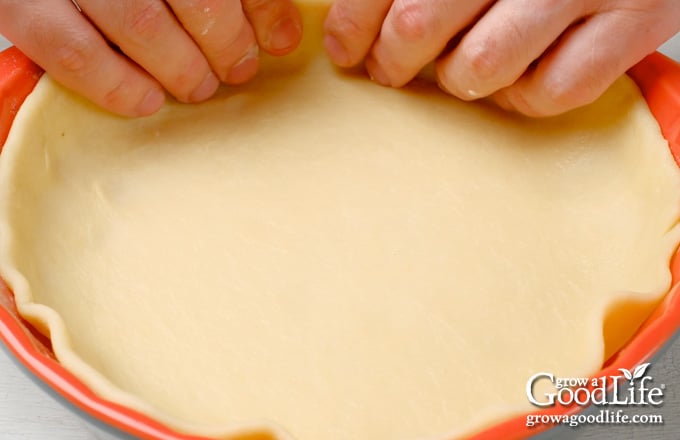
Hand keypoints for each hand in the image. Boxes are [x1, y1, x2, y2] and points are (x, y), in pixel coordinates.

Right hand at [0, 0, 301, 116]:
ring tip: (197, 87)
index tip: (280, 41)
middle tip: (235, 70)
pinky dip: (115, 84)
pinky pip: (71, 50)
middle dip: (224, 41)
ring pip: (138, 21)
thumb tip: (283, 33)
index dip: (262, 8)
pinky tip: (145, 101)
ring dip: (179, 66)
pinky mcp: (22, 4)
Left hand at [323, 0, 679, 115]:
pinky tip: (517, 78)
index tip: (344, 48)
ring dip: (459, 79)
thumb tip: (350, 27)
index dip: (354, 22)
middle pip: (420, 21)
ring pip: (481, 66)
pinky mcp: (635, 27)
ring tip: (461, 68)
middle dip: (392, 59)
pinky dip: (522, 98)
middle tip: (389, 70)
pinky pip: (550, 92)